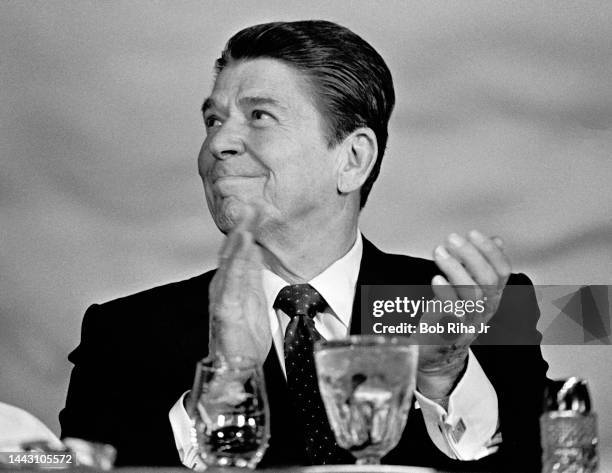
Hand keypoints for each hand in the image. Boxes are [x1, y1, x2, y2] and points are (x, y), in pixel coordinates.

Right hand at [208, 207, 271, 366]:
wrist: (234, 367)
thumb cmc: (243, 336)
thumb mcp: (253, 300)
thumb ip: (252, 276)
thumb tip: (256, 251)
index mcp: (232, 282)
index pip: (238, 250)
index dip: (247, 229)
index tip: (257, 209)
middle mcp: (223, 285)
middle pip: (232, 250)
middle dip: (242, 227)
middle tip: (252, 205)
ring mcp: (222, 296)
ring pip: (230, 260)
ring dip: (239, 237)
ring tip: (248, 218)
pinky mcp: (224, 309)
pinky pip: (232, 280)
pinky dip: (237, 260)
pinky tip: (244, 244)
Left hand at [416, 230, 510, 397]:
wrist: (438, 355)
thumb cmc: (452, 318)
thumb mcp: (471, 291)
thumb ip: (482, 266)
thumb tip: (497, 240)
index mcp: (491, 298)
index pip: (502, 272)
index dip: (490, 251)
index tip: (473, 233)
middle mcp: (484, 310)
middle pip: (486, 280)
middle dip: (471, 255)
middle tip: (453, 239)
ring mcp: (468, 322)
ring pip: (471, 293)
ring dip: (455, 268)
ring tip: (440, 252)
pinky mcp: (450, 333)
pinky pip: (452, 313)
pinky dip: (445, 293)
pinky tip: (436, 278)